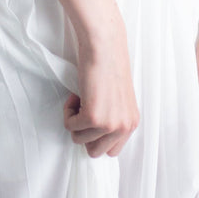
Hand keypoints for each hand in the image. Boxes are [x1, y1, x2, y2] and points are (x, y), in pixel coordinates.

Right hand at [63, 24, 139, 157]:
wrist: (104, 46)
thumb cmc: (108, 66)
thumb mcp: (117, 101)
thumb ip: (112, 120)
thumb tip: (95, 138)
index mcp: (131, 123)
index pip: (112, 150)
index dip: (97, 136)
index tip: (91, 118)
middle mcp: (124, 127)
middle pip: (95, 151)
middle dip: (84, 132)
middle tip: (84, 109)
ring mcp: (110, 124)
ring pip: (80, 140)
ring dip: (75, 121)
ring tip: (81, 99)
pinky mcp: (94, 118)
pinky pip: (70, 126)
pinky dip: (67, 112)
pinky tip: (76, 94)